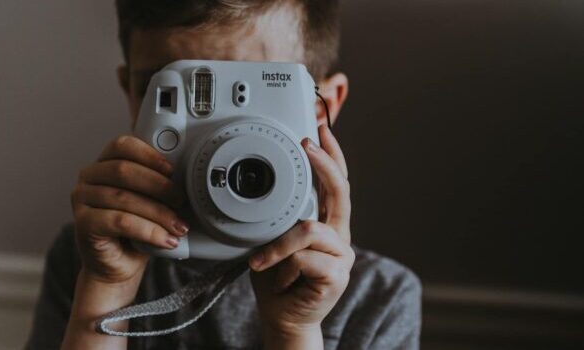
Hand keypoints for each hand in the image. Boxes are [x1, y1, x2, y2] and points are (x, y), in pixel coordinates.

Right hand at [71, 135, 188, 284]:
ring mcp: (81, 200)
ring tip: (178, 226)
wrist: (119, 266)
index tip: (173, 170)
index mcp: (104, 163)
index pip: (123, 145)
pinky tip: (165, 239)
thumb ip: (157, 183)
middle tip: (181, 201)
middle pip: (124, 170)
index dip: (150, 155)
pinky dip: (148, 230)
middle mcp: (88, 177)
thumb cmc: (136, 230)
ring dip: (158, 213)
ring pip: (124, 198)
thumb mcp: (149, 200)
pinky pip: (120, 221)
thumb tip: (185, 176)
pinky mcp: (83, 223)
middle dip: (159, 186)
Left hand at [250, 125, 354, 347]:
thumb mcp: (273, 237)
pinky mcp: (336, 275)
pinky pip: (303, 257)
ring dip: (278, 245)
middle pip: (340, 191)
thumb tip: (268, 185)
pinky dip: (281, 263)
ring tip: (262, 261)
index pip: (336, 182)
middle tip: (306, 145)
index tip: (320, 128)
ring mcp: (341, 255)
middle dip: (322, 163)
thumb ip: (280, 215)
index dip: (331, 153)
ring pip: (308, 229)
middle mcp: (339, 234)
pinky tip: (276, 275)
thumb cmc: (276, 277)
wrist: (283, 317)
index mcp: (327, 222)